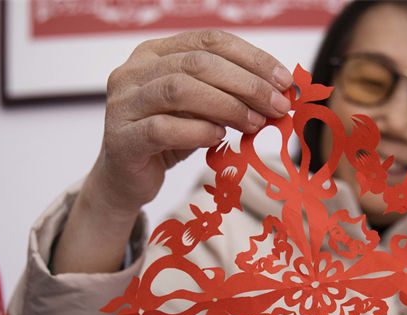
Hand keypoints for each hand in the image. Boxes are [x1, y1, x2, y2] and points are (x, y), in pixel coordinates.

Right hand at [85, 30, 293, 217]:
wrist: (126, 180)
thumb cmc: (168, 139)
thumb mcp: (201, 111)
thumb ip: (228, 96)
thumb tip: (277, 94)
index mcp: (154, 53)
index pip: (208, 41)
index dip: (251, 58)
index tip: (284, 81)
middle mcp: (133, 71)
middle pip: (198, 63)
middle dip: (246, 83)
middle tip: (277, 105)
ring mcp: (123, 104)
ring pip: (179, 90)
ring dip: (227, 106)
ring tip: (255, 123)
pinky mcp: (121, 139)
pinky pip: (162, 128)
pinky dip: (197, 131)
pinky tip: (219, 138)